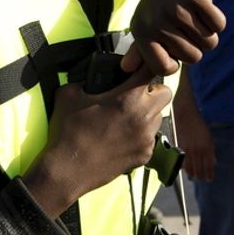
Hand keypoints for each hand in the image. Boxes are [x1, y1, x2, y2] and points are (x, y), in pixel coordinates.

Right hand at [22, 67, 172, 217]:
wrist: (69, 170)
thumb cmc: (70, 133)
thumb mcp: (69, 95)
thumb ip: (82, 81)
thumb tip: (86, 80)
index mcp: (129, 98)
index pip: (151, 69)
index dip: (144, 65)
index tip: (138, 67)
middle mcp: (144, 116)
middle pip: (164, 93)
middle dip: (152, 90)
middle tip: (134, 94)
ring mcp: (147, 138)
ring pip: (159, 116)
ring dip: (147, 113)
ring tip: (125, 118)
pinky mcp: (145, 155)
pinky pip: (151, 138)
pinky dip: (141, 134)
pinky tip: (121, 137)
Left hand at [125, 0, 225, 76]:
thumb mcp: (144, 21)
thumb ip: (138, 49)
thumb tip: (126, 69)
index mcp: (142, 33)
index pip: (164, 68)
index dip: (177, 62)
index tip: (177, 47)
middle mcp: (156, 23)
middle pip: (194, 57)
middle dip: (197, 45)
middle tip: (189, 25)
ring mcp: (176, 10)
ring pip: (209, 42)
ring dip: (208, 31)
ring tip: (196, 15)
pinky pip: (218, 25)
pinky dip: (217, 19)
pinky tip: (205, 8)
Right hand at [175, 106, 215, 182]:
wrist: (186, 115)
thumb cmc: (199, 125)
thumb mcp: (209, 137)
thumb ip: (211, 150)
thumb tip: (213, 161)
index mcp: (208, 147)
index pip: (209, 165)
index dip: (209, 174)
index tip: (209, 179)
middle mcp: (198, 150)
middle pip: (199, 169)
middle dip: (201, 176)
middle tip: (201, 179)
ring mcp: (188, 150)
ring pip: (190, 167)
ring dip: (192, 174)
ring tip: (194, 177)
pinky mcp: (180, 148)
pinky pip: (182, 161)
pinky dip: (184, 167)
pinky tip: (186, 169)